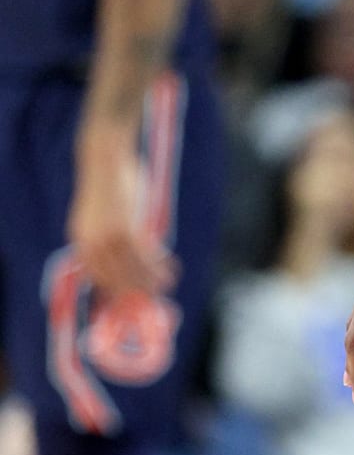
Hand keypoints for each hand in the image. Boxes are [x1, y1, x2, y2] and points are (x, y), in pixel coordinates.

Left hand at [67, 144, 174, 299]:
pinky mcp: (127, 230)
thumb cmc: (108, 181)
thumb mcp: (100, 213)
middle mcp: (91, 244)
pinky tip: (172, 268)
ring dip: (153, 281)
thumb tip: (132, 252)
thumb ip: (110, 235)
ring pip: (133, 271)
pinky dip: (161, 266)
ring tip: (168, 284)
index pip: (96, 276)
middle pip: (115, 279)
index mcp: (80, 240)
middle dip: (137, 291)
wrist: (106, 157)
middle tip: (155, 295)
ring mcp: (108, 238)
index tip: (130, 297)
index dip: (115, 290)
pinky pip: (147, 257)